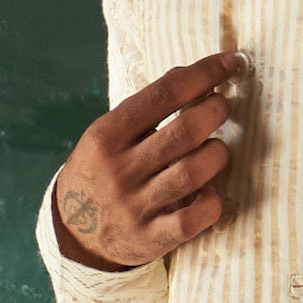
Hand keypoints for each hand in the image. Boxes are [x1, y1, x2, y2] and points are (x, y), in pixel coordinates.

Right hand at [53, 52, 245, 270]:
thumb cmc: (101, 173)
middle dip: (215, 111)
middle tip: (222, 107)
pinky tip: (209, 190)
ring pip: (194, 172)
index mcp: (107, 136)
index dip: (204, 74)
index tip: (229, 64)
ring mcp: (135, 206)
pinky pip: (195, 218)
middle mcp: (120, 170)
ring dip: (217, 154)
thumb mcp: (106, 136)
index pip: (163, 94)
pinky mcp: (151, 238)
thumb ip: (144, 111)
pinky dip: (211, 201)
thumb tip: (194, 78)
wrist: (74, 233)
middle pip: (185, 131)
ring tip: (216, 148)